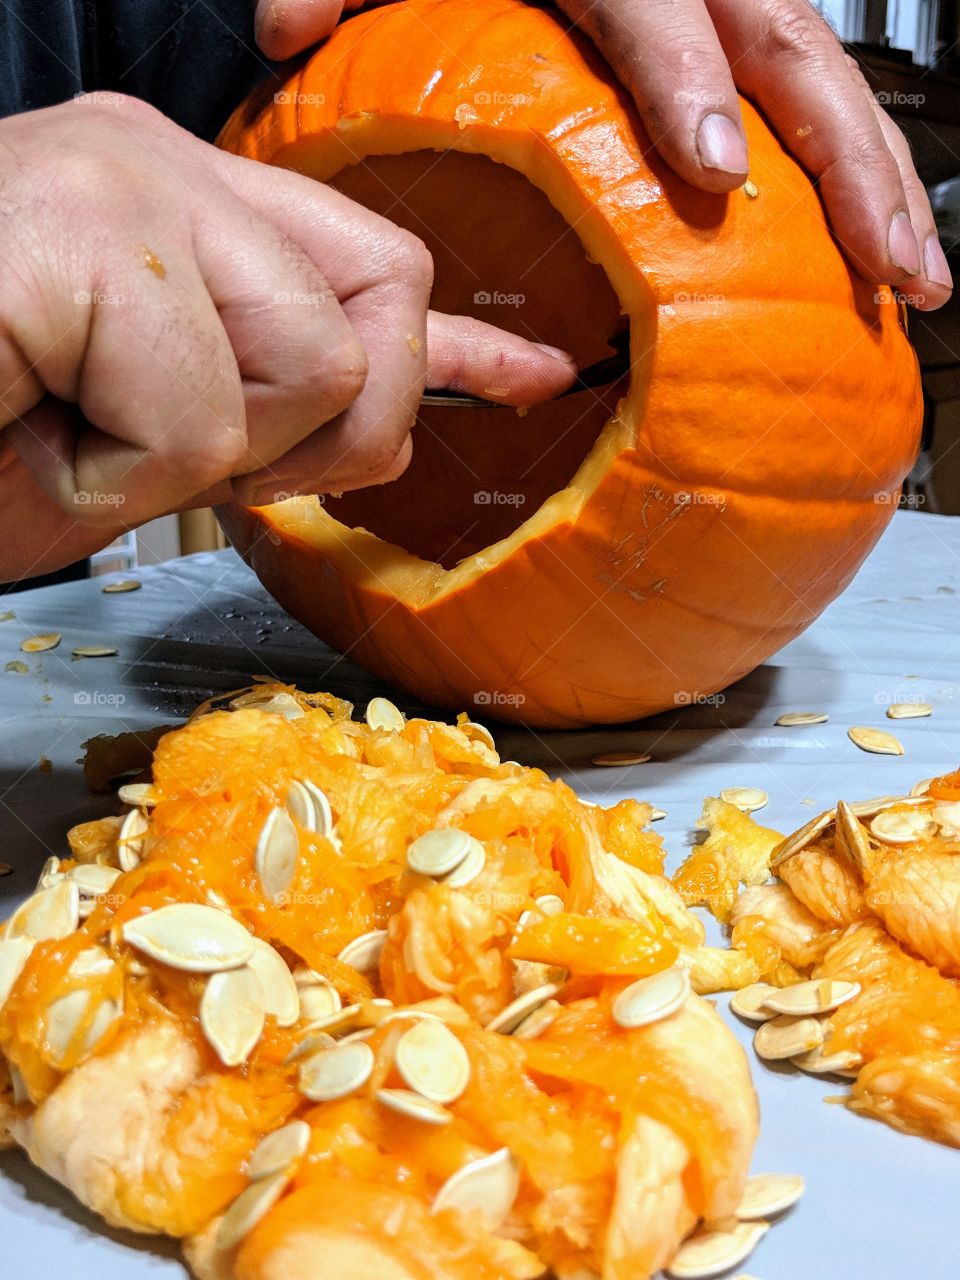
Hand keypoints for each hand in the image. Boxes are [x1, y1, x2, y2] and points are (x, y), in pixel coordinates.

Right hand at [0, 95, 574, 578]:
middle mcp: (164, 166)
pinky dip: (116, 477)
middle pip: (383, 315)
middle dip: (312, 434)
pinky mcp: (80, 230)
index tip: (535, 378)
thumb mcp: (150, 436)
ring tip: (71, 434)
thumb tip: (408, 418)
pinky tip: (32, 433)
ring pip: (310, 367)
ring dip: (191, 460)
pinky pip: (200, 412)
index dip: (457, 344)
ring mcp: (124, 183)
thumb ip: (277, 409)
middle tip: (168, 450)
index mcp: (184, 207)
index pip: (379, 261)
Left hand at [254, 0, 951, 309]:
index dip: (689, 84)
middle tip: (889, 262)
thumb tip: (284, 24)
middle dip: (847, 164)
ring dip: (882, 184)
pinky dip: (853, 177)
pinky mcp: (743, 29)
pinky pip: (812, 100)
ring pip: (830, 79)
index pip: (657, 5)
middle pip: (788, 48)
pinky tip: (878, 246)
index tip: (716, 170)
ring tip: (915, 280)